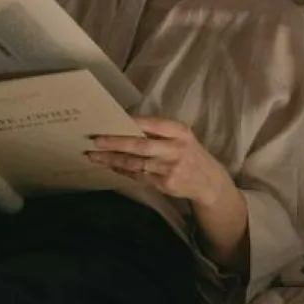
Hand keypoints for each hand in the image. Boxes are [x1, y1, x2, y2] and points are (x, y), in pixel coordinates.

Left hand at [86, 117, 232, 208]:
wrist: (209, 182)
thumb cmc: (189, 153)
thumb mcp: (182, 137)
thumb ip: (160, 132)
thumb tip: (125, 124)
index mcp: (180, 131)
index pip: (152, 123)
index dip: (130, 122)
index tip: (110, 120)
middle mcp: (175, 148)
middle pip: (140, 145)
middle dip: (115, 142)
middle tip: (95, 140)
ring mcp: (170, 168)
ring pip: (135, 163)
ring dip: (113, 159)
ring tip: (95, 155)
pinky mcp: (165, 184)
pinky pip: (138, 175)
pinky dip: (123, 170)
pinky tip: (111, 166)